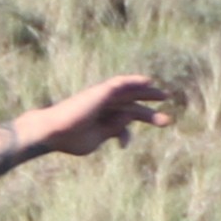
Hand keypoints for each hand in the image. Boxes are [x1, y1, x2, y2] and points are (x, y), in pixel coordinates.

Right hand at [19, 75, 171, 156]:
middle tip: (166, 120)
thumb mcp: (97, 139)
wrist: (54, 132)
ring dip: (146, 94)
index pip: (125, 120)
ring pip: (128, 93)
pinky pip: (120, 83)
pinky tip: (147, 82)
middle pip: (130, 106)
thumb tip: (129, 121)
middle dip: (148, 113)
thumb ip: (113, 130)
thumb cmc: (70, 139)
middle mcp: (103, 106)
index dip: (136, 127)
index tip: (142, 136)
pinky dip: (134, 81)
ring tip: (163, 96)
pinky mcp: (100, 92)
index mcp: (102, 120)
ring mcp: (101, 98)